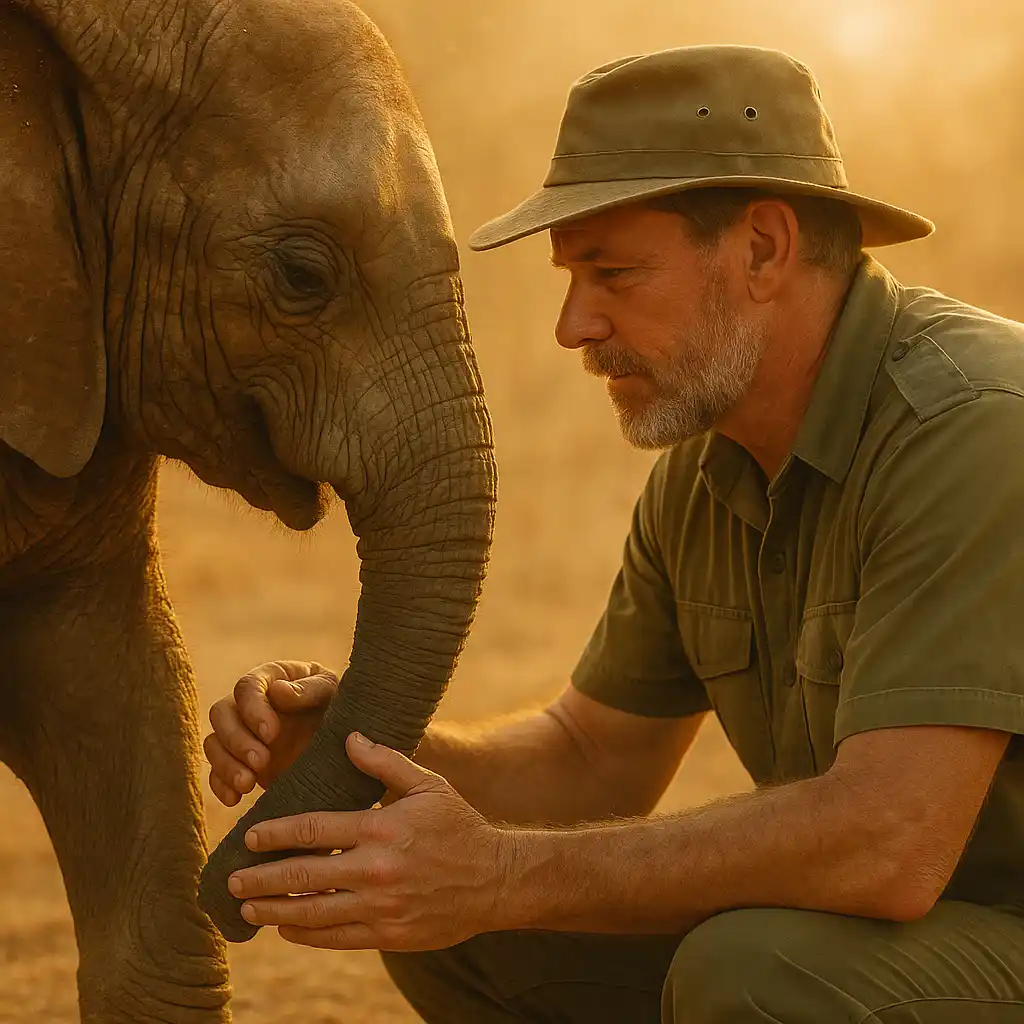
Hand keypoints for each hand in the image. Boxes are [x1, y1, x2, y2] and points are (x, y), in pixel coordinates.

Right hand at [204, 660, 338, 805]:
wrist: (342, 741)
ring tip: (248, 783)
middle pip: (221, 713)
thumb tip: (277, 690)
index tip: (272, 733)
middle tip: (261, 761)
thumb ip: (309, 689)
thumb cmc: (338, 705)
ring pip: (214, 743)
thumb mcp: (331, 692)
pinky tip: (234, 799)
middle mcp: (249, 704)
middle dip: (237, 739)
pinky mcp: (240, 762)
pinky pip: (215, 772)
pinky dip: (220, 785)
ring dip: (226, 764)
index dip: (253, 709)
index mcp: (271, 679)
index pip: (246, 686)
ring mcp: (241, 734)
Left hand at [226, 732, 518, 951]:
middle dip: (261, 878)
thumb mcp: (428, 785)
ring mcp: (381, 907)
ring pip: (314, 913)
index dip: (276, 834)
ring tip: (246, 907)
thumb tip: (348, 738)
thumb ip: (385, 762)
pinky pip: (336, 938)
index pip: (314, 830)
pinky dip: (306, 934)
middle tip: (232, 879)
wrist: (494, 879)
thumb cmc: (457, 826)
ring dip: (275, 911)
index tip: (249, 837)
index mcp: (380, 828)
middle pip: (304, 876)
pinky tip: (286, 928)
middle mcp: (376, 870)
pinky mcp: (388, 934)